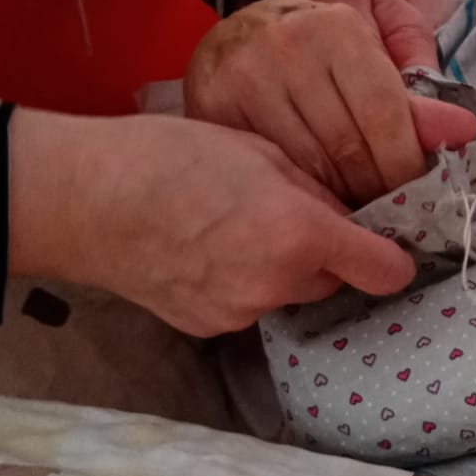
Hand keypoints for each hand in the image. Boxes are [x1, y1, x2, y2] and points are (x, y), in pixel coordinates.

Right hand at [10, 110, 415, 336]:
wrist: (82, 199)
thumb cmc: (167, 156)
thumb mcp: (258, 149)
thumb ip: (311, 187)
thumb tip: (343, 212)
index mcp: (300, 235)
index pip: (384, 271)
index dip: (393, 257)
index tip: (391, 246)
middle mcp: (277, 285)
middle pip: (332, 280)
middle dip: (325, 253)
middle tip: (290, 213)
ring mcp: (240, 312)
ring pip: (288, 293)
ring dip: (280, 268)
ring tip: (235, 225)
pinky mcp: (207, 326)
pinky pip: (247, 304)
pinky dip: (241, 281)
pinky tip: (206, 248)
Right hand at [185, 0, 474, 206]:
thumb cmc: (337, 18)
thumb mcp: (389, 29)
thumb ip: (422, 84)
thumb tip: (461, 133)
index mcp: (336, 26)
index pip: (383, 114)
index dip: (408, 163)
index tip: (423, 191)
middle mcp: (284, 48)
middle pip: (345, 148)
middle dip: (378, 188)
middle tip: (394, 209)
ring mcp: (241, 78)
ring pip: (306, 167)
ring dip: (341, 198)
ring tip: (359, 206)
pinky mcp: (210, 106)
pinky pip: (266, 168)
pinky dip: (298, 191)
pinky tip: (315, 197)